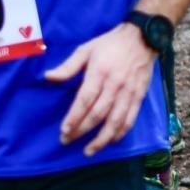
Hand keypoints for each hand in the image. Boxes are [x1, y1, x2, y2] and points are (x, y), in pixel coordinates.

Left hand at [45, 23, 156, 154]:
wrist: (142, 39)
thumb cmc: (110, 44)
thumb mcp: (86, 49)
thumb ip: (68, 66)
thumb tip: (48, 77)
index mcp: (99, 73)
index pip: (85, 100)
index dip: (74, 117)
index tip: (64, 131)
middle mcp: (114, 86)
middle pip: (97, 114)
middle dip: (81, 130)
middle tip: (68, 141)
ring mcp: (128, 93)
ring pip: (115, 122)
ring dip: (101, 139)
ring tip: (89, 150)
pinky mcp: (138, 97)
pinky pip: (130, 120)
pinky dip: (120, 133)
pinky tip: (110, 141)